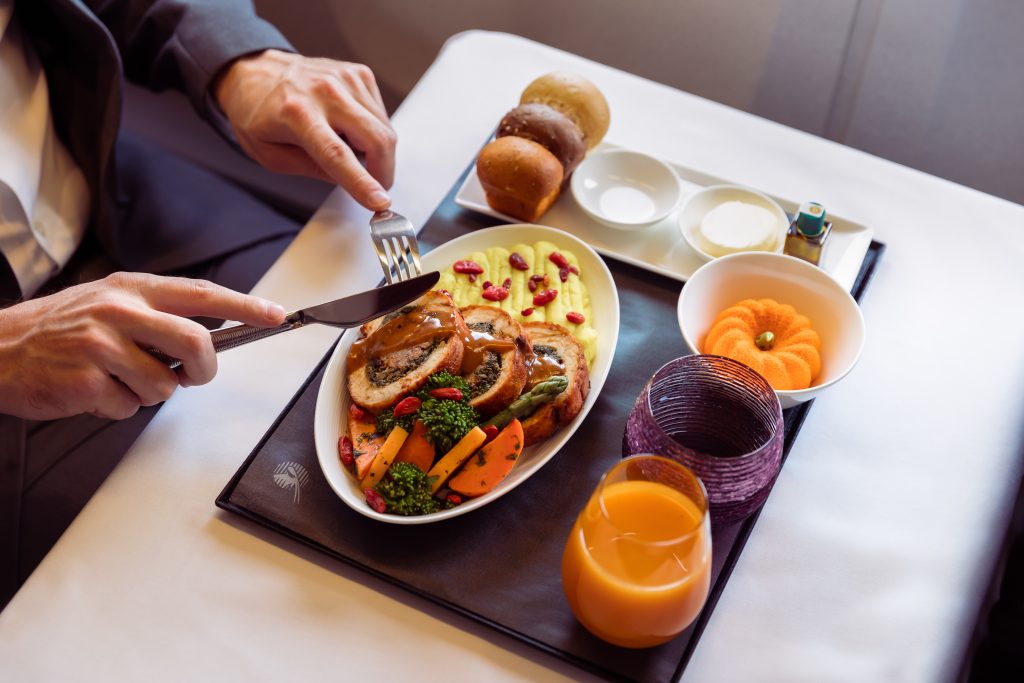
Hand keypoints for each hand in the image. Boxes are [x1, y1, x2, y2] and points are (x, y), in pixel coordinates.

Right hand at [0, 273, 285, 420]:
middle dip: (204, 367)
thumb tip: (206, 341)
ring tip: (116, 378)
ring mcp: (100, 344)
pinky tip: (92, 389)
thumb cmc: (60, 330)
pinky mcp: (85, 379)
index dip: (244, 306)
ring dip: (149, 391)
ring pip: (164, 383)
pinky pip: (129, 406)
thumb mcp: (110, 304)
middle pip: (196, 341)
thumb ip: (157, 316)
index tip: (275, 314)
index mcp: (132, 289)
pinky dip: (118, 406)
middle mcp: (119, 311)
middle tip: (191, 375)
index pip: (202, 294)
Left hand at [214, 49, 395, 210]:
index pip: (337, 154)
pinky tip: (351, 128)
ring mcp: (344, 79)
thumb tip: (352, 181)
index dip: (362, 182)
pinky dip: (374, 129)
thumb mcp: (272, 157)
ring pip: (384, 128)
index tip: (380, 202)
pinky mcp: (358, 73)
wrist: (255, 72)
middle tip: (376, 188)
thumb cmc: (258, 114)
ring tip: (350, 148)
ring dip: (377, 151)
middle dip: (384, 172)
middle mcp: (324, 91)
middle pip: (375, 138)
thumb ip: (313, 170)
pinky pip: (381, 113)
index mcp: (296, 114)